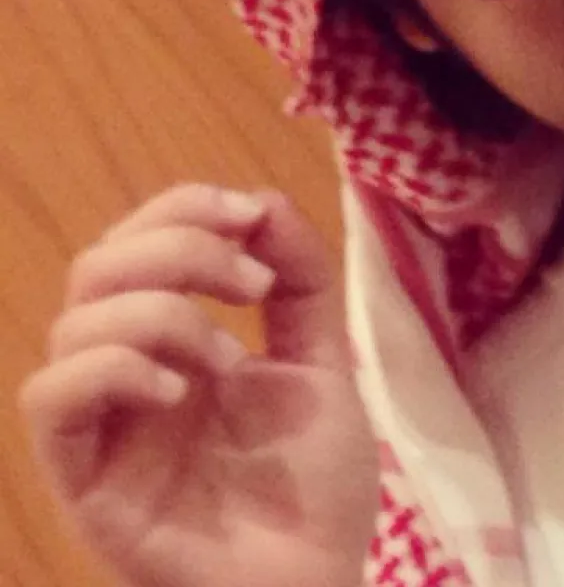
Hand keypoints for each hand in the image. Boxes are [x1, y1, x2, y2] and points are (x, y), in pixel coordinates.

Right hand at [20, 184, 377, 586]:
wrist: (315, 580)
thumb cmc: (313, 485)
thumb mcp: (322, 361)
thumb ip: (302, 281)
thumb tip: (263, 202)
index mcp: (179, 339)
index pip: (140, 240)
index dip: (182, 207)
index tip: (249, 216)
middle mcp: (130, 373)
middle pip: (99, 265)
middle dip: (178, 247)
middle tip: (251, 285)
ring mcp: (104, 426)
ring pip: (75, 322)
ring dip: (160, 313)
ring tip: (227, 357)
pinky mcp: (84, 480)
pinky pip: (53, 400)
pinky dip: (113, 369)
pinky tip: (179, 392)